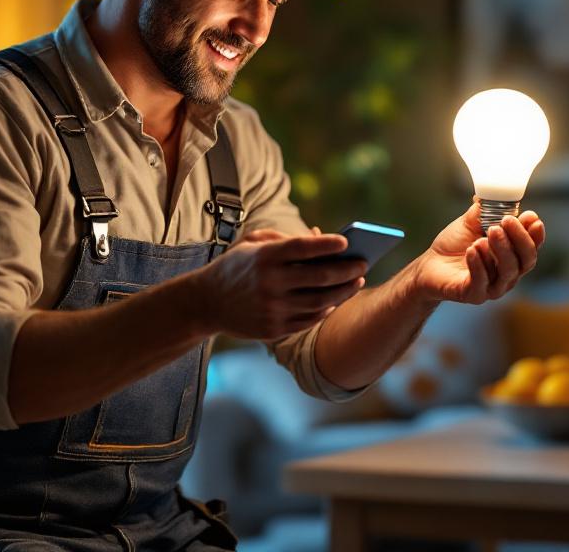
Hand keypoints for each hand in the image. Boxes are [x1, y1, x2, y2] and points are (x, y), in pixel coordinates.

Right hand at [193, 228, 367, 339]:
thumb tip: (319, 239)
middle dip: (347, 270)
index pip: (303, 248)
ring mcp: (272, 308)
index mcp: (264, 257)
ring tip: (356, 282)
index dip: (327, 245)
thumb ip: (284, 239)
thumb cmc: (235, 267)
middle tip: (363, 264)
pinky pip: (309, 320)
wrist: (205, 303)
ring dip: (344, 291)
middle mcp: (270, 283)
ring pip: (320, 301)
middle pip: (319, 277)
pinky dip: (325, 310)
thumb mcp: (251, 244)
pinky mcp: (273, 329)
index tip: (346, 243)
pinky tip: (335, 300)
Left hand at [412, 202, 544, 304]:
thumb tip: (497, 191)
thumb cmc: (455, 244)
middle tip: (506, 221)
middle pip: (526, 260)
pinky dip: (478, 265)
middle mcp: (508, 274)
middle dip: (519, 239)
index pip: (532, 247)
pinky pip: (481, 283)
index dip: (536, 234)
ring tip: (483, 236)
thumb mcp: (472, 222)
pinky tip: (471, 250)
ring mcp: (493, 287)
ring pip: (507, 272)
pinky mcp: (475, 295)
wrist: (430, 265)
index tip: (532, 218)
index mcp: (512, 256)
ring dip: (499, 250)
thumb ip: (486, 210)